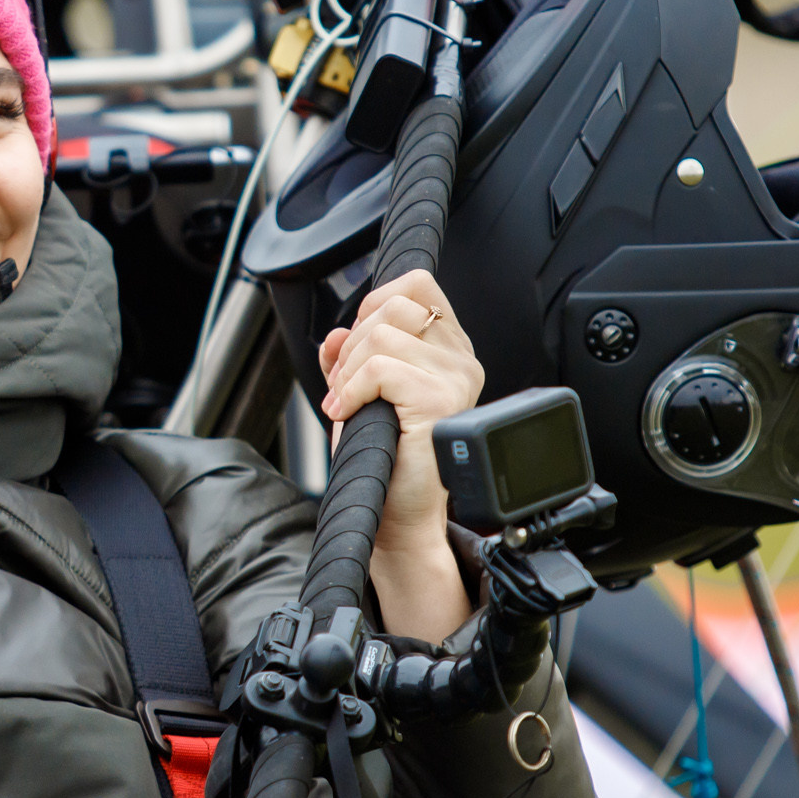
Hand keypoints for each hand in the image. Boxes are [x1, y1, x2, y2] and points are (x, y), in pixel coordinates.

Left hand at [317, 269, 483, 640]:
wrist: (397, 513)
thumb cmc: (385, 457)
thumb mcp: (359, 394)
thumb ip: (349, 357)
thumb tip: (337, 333)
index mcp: (449, 351)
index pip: (417, 284)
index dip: (375, 302)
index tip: (357, 346)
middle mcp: (461, 360)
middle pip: (392, 304)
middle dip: (353, 343)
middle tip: (346, 386)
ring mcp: (456, 379)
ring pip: (381, 334)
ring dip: (349, 370)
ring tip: (350, 404)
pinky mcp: (440, 399)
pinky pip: (379, 367)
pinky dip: (351, 389)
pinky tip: (348, 413)